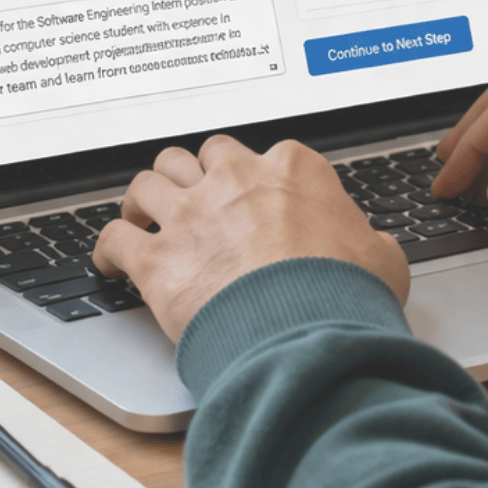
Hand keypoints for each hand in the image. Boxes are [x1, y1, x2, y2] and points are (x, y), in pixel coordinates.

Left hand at [92, 135, 410, 342]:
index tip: (254, 197)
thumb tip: (374, 249)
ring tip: (143, 216)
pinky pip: (113, 238)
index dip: (256, 178)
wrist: (305, 332)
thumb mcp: (381, 257)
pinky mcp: (157, 258)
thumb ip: (368, 242)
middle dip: (195, 175)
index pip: (264, 154)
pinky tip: (110, 262)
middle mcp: (235, 181)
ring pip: (148, 181)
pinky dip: (107, 250)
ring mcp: (191, 215)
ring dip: (144, 199)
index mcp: (291, 170)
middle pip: (199, 156)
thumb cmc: (345, 293)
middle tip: (195, 199)